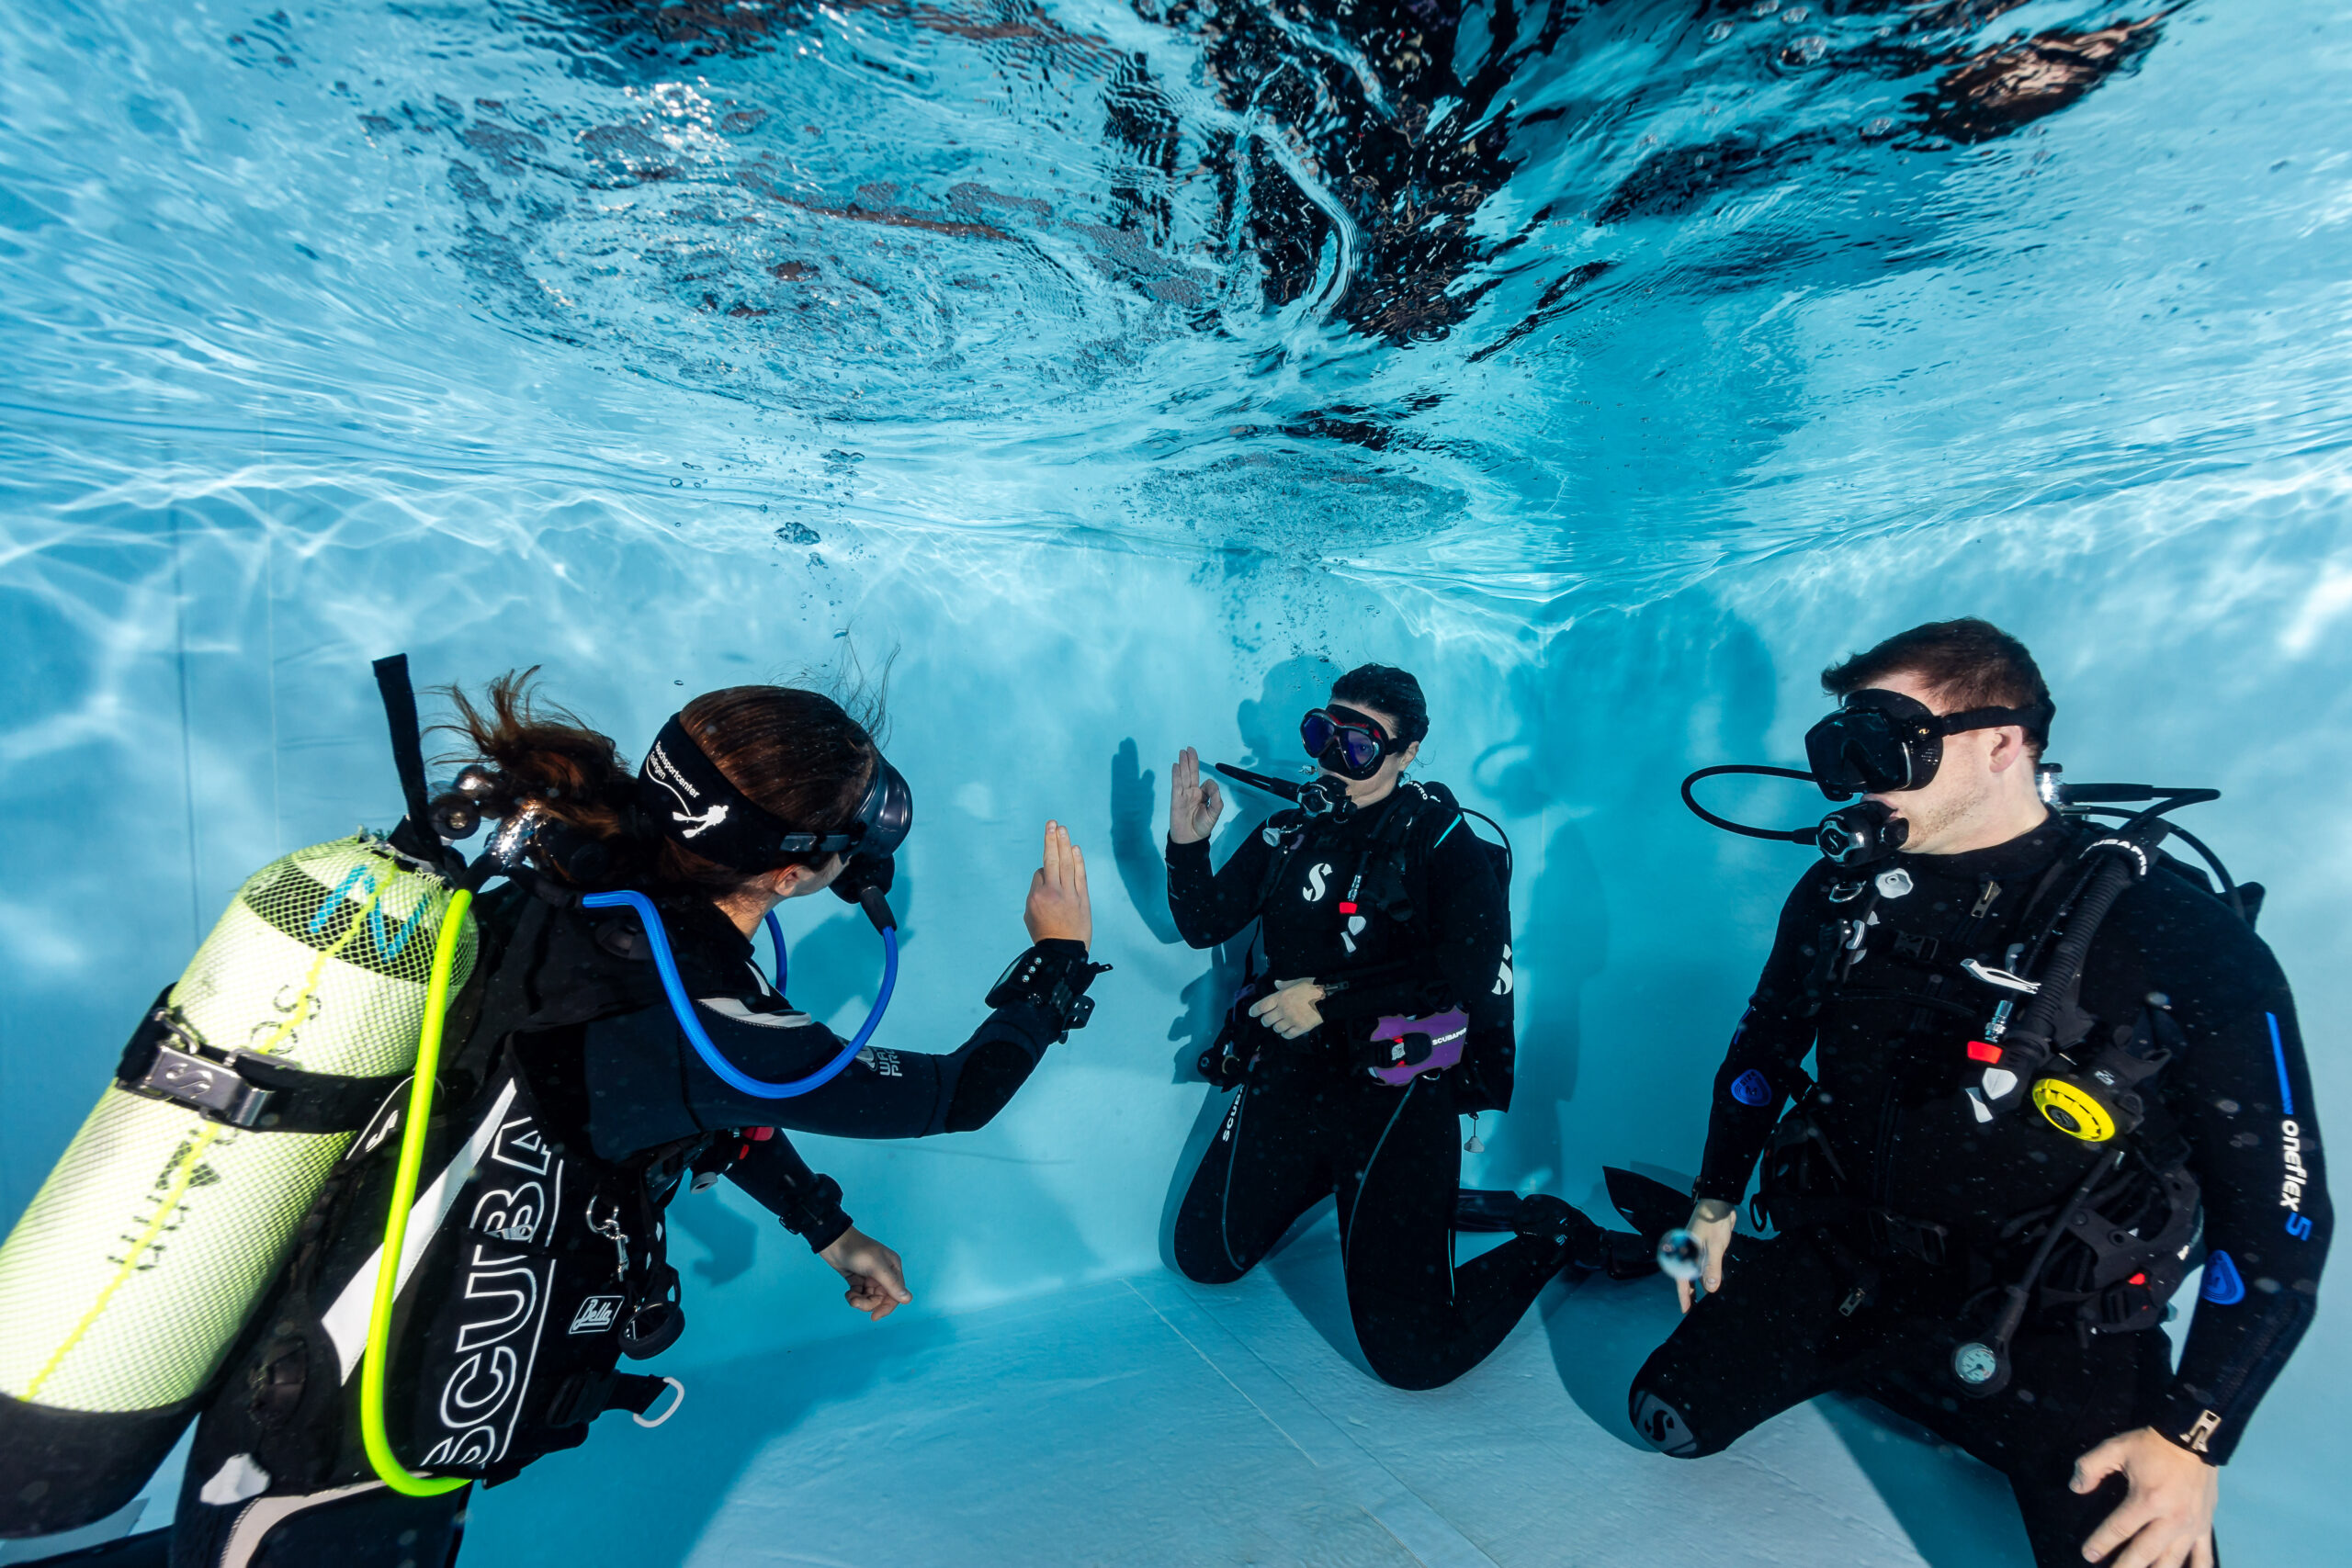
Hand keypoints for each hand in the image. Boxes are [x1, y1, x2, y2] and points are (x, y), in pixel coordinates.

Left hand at [819, 1226, 911, 1321]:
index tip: (874, 1317)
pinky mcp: (857, 1278)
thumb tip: (908, 1300)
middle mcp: (884, 1273)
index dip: (886, 1307)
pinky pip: (859, 1294)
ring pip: (869, 1297)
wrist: (834, 1241)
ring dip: (860, 1301)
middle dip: (869, 1303)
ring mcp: (870, 1276)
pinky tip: (847, 1293)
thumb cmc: (857, 1250)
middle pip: (881, 1298)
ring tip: (850, 1298)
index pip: (896, 1294)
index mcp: (893, 1268)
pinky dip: (854, 1296)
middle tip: (855, 1303)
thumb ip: (892, 1284)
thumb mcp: (876, 1267)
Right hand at [1024, 821, 1091, 944]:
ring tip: (1061, 828)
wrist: (1064, 953)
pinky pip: (1079, 875)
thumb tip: (1044, 878)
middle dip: (1050, 840)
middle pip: (1051, 860)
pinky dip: (1077, 861)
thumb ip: (1035, 894)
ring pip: (1065, 864)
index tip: (1046, 885)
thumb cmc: (1044, 935)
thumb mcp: (1030, 915)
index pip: (1039, 873)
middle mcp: (1052, 892)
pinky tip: (1074, 847)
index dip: (1042, 875)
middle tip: (1051, 823)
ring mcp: (1068, 894)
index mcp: (1036, 897)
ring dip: (1063, 844)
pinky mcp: (1082, 899)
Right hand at [1169, 747, 1223, 845]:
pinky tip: (1176, 765)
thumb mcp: (1215, 813)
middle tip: (1189, 748)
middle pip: (1192, 773)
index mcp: (1203, 795)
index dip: (1210, 786)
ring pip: (1184, 776)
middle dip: (1191, 761)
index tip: (1209, 795)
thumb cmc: (1203, 827)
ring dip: (1183, 763)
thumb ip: (1216, 798)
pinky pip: (1176, 784)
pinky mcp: (1176, 799)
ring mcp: (1184, 795)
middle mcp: (1193, 792)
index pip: (1207, 783)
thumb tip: (1210, 783)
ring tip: (1182, 752)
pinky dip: (1176, 774)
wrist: (1190, 839)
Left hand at [1248, 977, 1324, 1039]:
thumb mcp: (1298, 981)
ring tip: (1280, 1023)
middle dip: (1266, 1020)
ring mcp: (1292, 1020)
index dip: (1255, 1010)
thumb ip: (1285, 984)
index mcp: (1282, 997)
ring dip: (1276, 1027)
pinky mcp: (1300, 1028)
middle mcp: (1284, 1009)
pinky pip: (1287, 1035)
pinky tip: (1287, 1030)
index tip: (1252, 1013)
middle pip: (1267, 1020)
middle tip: (1268, 1019)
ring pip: (1276, 1028)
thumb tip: (1276, 983)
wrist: (1329, 998)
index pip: (1262, 1006)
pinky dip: (1285, 1034)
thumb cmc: (1314, 988)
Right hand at [1677, 1201, 1735, 1313]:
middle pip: (1687, 1278)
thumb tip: (1711, 1290)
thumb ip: (1712, 1267)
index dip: (1685, 1296)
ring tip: (1703, 1301)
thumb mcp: (1714, 1246)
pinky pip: (1704, 1266)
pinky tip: (1712, 1282)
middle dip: (1690, 1294)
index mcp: (1686, 1254)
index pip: (1683, 1279)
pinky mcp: (1707, 1248)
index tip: (1686, 1311)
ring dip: (1699, 1286)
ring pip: (1696, 1273)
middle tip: (1694, 1311)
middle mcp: (1689, 1254)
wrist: (1719, 1203)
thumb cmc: (1713, 1223)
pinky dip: (1706, 1276)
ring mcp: (1697, 1250)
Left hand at [2072, 1427, 2217, 1566]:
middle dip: (2125, 1567)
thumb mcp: (2116, 1448)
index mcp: (2147, 1500)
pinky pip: (2204, 1556)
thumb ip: (2090, 1467)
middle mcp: (2171, 1519)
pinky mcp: (2206, 1526)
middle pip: (2144, 1553)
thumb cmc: (2153, 1445)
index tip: (2088, 1555)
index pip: (2118, 1529)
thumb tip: (2075, 1488)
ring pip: (2172, 1561)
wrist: (2194, 1438)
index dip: (2100, 1543)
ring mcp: (2191, 1526)